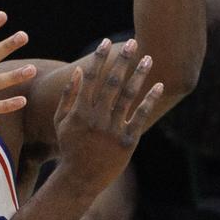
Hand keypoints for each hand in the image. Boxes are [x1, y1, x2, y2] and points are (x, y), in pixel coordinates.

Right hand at [52, 38, 163, 194]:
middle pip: (111, 82)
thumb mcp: (61, 122)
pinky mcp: (127, 141)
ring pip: (128, 96)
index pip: (90, 78)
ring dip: (139, 75)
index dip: (98, 59)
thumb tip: (79, 72)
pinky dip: (149, 100)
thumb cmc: (69, 147)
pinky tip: (158, 85)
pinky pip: (140, 116)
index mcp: (79, 111)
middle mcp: (96, 118)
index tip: (104, 42)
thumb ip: (68, 96)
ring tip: (148, 58)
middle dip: (122, 60)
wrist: (80, 178)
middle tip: (132, 42)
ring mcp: (112, 129)